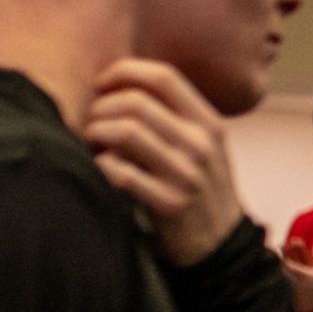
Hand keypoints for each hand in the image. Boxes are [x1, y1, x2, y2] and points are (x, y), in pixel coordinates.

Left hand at [86, 59, 242, 266]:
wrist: (221, 240)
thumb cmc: (201, 185)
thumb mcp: (203, 144)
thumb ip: (174, 114)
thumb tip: (121, 83)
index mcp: (209, 123)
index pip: (163, 77)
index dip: (124, 71)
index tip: (103, 83)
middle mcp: (200, 144)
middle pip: (136, 102)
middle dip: (101, 107)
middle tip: (91, 121)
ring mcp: (186, 174)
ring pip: (125, 132)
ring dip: (96, 133)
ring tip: (93, 143)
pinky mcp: (169, 204)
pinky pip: (120, 173)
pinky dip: (101, 166)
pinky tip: (101, 169)